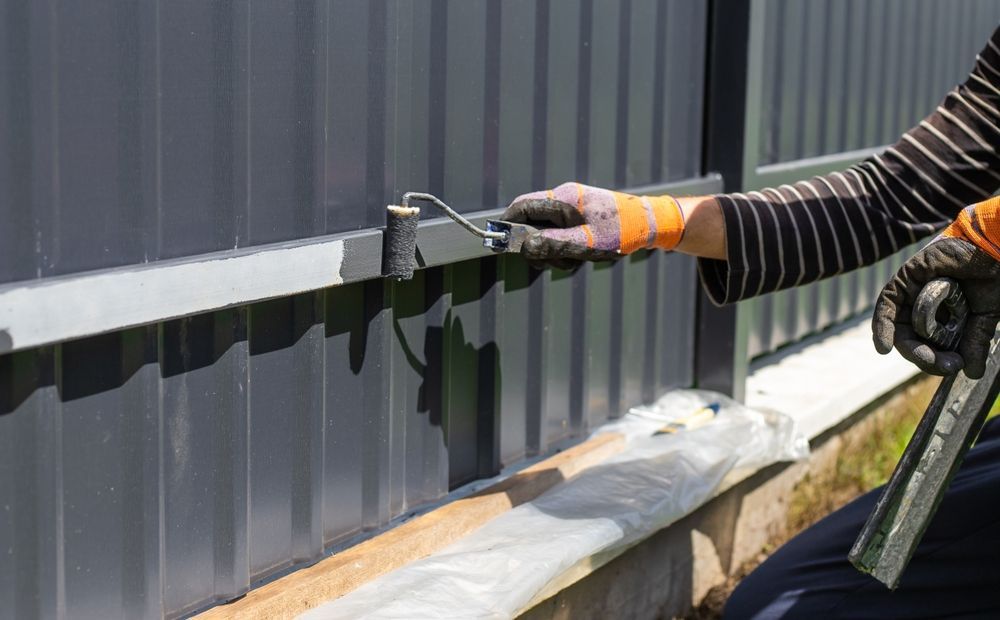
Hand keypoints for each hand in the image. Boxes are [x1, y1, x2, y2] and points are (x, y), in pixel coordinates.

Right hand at [501, 182, 684, 268]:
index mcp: (563, 199)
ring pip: (547, 230)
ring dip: (554, 250)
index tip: (502, 243)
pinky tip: (583, 255)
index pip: (522, 206)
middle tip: (554, 261)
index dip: (508, 225)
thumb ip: (552, 245)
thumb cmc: (621, 231)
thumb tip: (523, 248)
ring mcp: (573, 206)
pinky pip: (561, 231)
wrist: (651, 223)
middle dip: (537, 246)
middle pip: (532, 222)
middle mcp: (565, 198)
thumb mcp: (585, 243)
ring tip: (575, 260)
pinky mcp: (580, 215)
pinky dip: (566, 247)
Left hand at [873, 201, 999, 378]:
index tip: (952, 367)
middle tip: (943, 365)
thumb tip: (972, 373)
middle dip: (923, 355)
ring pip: (898, 326)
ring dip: (910, 346)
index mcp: (940, 313)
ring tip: (928, 358)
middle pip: (910, 337)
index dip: (934, 359)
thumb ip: (975, 342)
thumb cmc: (993, 278)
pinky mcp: (905, 278)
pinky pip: (886, 305)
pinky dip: (883, 326)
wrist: (997, 248)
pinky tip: (884, 348)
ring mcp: (912, 291)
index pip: (927, 342)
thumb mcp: (985, 317)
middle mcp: (923, 303)